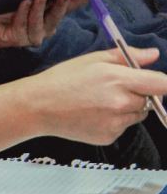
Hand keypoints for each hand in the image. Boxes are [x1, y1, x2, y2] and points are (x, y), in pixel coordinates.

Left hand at [0, 0, 71, 49]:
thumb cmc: (5, 6)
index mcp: (51, 15)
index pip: (70, 6)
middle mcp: (45, 28)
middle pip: (58, 15)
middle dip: (64, 2)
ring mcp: (32, 36)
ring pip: (40, 22)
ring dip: (41, 7)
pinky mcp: (17, 39)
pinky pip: (22, 25)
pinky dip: (23, 12)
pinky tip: (24, 2)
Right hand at [28, 47, 166, 144]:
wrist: (38, 107)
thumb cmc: (62, 79)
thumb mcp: (92, 59)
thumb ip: (127, 57)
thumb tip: (153, 56)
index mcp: (119, 79)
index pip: (162, 84)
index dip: (160, 83)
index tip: (153, 82)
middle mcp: (121, 103)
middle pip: (151, 100)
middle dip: (139, 93)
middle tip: (113, 88)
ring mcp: (116, 123)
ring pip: (137, 115)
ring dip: (127, 108)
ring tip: (100, 101)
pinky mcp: (109, 137)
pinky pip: (123, 127)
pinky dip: (115, 121)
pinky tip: (93, 114)